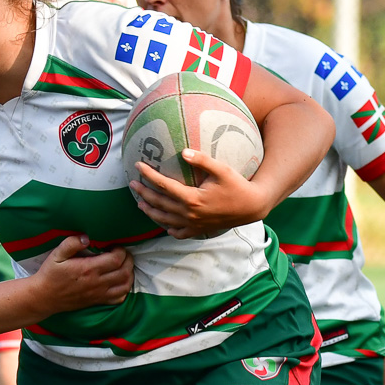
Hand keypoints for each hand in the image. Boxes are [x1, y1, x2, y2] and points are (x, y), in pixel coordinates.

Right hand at [31, 234, 132, 309]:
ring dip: (129, 273)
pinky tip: (119, 281)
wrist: (45, 297)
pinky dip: (125, 288)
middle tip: (122, 253)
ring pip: (125, 285)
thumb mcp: (57, 255)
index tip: (114, 246)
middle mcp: (97, 283)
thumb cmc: (51, 274)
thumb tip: (86, 237)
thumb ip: (71, 243)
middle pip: (125, 271)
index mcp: (89, 269)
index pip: (116, 259)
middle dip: (128, 259)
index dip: (121, 250)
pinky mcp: (98, 301)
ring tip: (123, 265)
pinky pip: (119, 298)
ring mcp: (99, 294)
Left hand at [130, 149, 268, 238]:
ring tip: (140, 203)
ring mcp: (193, 224)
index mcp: (192, 198)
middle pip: (159, 203)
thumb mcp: (222, 169)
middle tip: (132, 184)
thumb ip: (202, 160)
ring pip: (164, 219)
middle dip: (144, 193)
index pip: (163, 185)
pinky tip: (163, 224)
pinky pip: (179, 232)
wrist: (252, 207)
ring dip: (150, 211)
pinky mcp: (199, 230)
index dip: (148, 175)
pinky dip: (168, 228)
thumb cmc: (237, 186)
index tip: (138, 165)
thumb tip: (183, 151)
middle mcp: (189, 214)